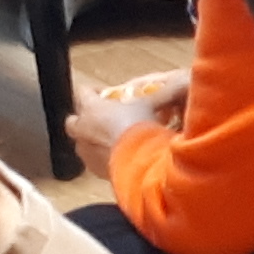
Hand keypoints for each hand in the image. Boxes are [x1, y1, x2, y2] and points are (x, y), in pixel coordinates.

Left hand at [65, 66, 188, 177]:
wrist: (140, 164)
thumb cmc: (140, 128)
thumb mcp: (152, 105)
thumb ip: (162, 94)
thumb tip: (180, 82)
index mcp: (92, 108)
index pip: (82, 92)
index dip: (92, 91)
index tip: (102, 93)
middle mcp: (83, 129)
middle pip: (73, 121)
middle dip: (84, 119)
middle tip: (101, 118)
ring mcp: (86, 152)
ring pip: (81, 143)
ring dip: (92, 140)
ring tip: (111, 140)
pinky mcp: (95, 171)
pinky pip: (93, 162)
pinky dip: (101, 158)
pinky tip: (117, 158)